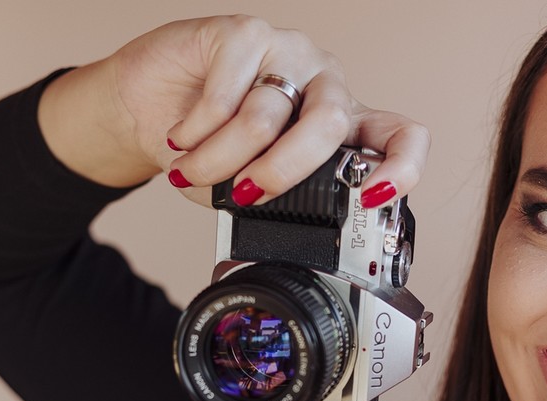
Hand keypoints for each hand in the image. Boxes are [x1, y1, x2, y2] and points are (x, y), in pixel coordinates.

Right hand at [38, 16, 428, 205]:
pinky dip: (197, 129)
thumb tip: (288, 220)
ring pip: (264, 117)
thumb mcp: (249, 187)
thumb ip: (280, 198)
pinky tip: (181, 136)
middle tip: (245, 193)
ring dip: (216, 160)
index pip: (401, 136)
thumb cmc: (207, 149)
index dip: (402, 166)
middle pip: (329, 125)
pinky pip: (226, 94)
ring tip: (190, 170)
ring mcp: (290, 53)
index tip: (376, 196)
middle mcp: (326, 84)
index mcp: (343, 126)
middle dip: (281, 172)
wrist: (144, 112)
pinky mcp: (247, 34)